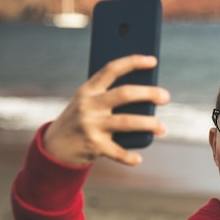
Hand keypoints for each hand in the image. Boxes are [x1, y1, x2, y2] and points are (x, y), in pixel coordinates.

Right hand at [43, 55, 169, 166]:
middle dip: (149, 93)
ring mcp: (91, 125)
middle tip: (166, 96)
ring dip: (149, 124)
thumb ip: (109, 96)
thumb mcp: (87, 103)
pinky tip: (138, 159)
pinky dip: (129, 157)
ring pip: (127, 122)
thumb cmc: (80, 120)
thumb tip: (146, 95)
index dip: (133, 62)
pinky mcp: (94, 145)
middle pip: (125, 94)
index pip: (112, 69)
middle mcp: (89, 105)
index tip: (153, 60)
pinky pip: (117, 151)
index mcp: (88, 90)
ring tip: (163, 128)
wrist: (54, 147)